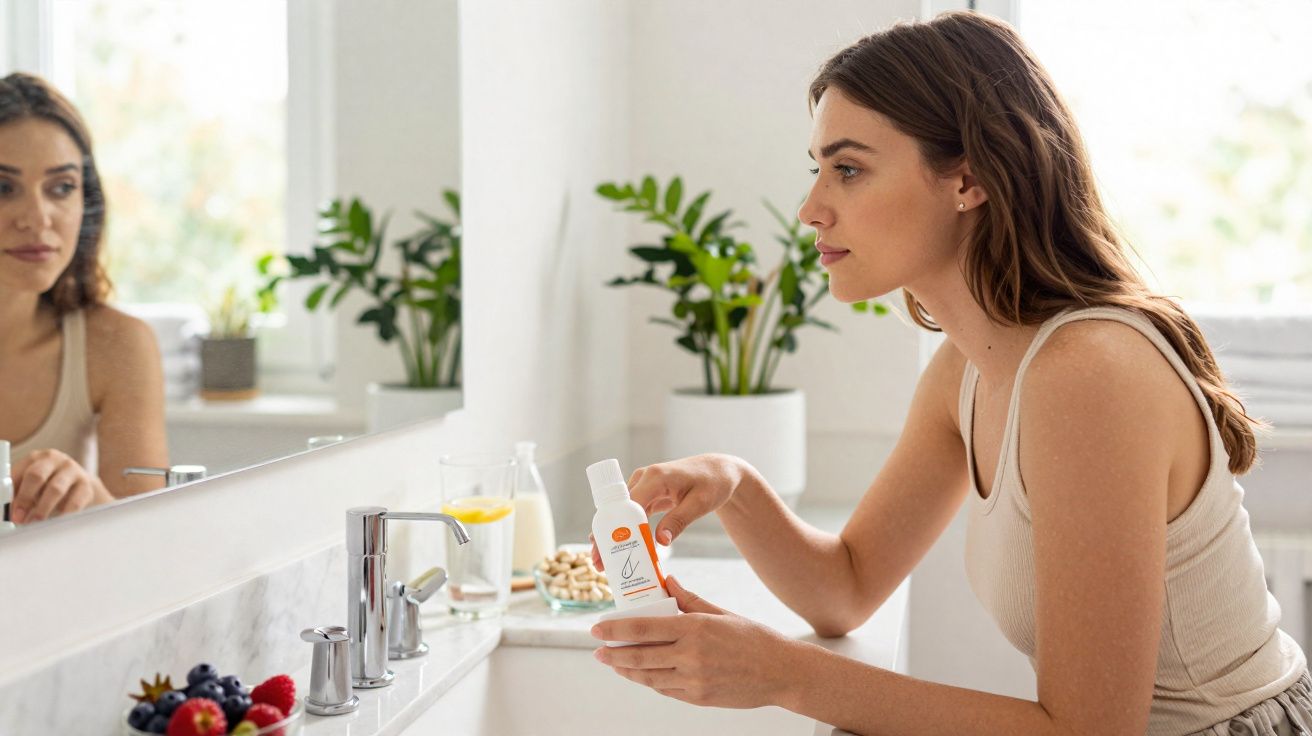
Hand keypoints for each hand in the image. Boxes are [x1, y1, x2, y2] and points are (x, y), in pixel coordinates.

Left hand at [9, 449, 112, 523]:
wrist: (80, 485)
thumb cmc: (48, 486)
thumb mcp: (31, 486)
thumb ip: (17, 493)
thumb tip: (6, 511)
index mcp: (36, 458)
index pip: (18, 473)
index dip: (10, 493)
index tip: (7, 511)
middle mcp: (55, 460)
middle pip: (36, 475)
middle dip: (25, 498)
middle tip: (19, 518)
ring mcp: (73, 471)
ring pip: (55, 489)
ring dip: (42, 509)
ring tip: (36, 522)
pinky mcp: (86, 485)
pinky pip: (74, 502)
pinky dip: (63, 515)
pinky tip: (56, 522)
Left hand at [590, 575, 796, 708]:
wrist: (781, 672)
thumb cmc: (754, 639)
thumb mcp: (720, 613)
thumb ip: (688, 600)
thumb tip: (667, 581)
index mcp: (694, 628)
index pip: (643, 629)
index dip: (615, 630)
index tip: (597, 628)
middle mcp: (690, 655)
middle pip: (639, 656)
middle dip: (613, 655)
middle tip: (598, 651)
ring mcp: (694, 680)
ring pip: (648, 677)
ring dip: (627, 671)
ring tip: (614, 664)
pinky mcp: (698, 698)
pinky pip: (665, 690)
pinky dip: (650, 682)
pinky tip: (642, 674)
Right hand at [591, 454, 748, 570]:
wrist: (719, 471)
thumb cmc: (713, 483)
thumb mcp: (700, 504)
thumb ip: (679, 521)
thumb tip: (660, 542)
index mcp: (655, 477)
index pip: (627, 505)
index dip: (614, 529)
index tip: (605, 550)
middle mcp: (644, 478)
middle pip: (617, 511)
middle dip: (606, 537)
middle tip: (598, 563)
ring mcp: (643, 485)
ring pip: (621, 514)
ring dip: (613, 537)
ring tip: (603, 562)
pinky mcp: (646, 493)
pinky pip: (631, 514)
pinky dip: (626, 531)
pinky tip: (619, 549)